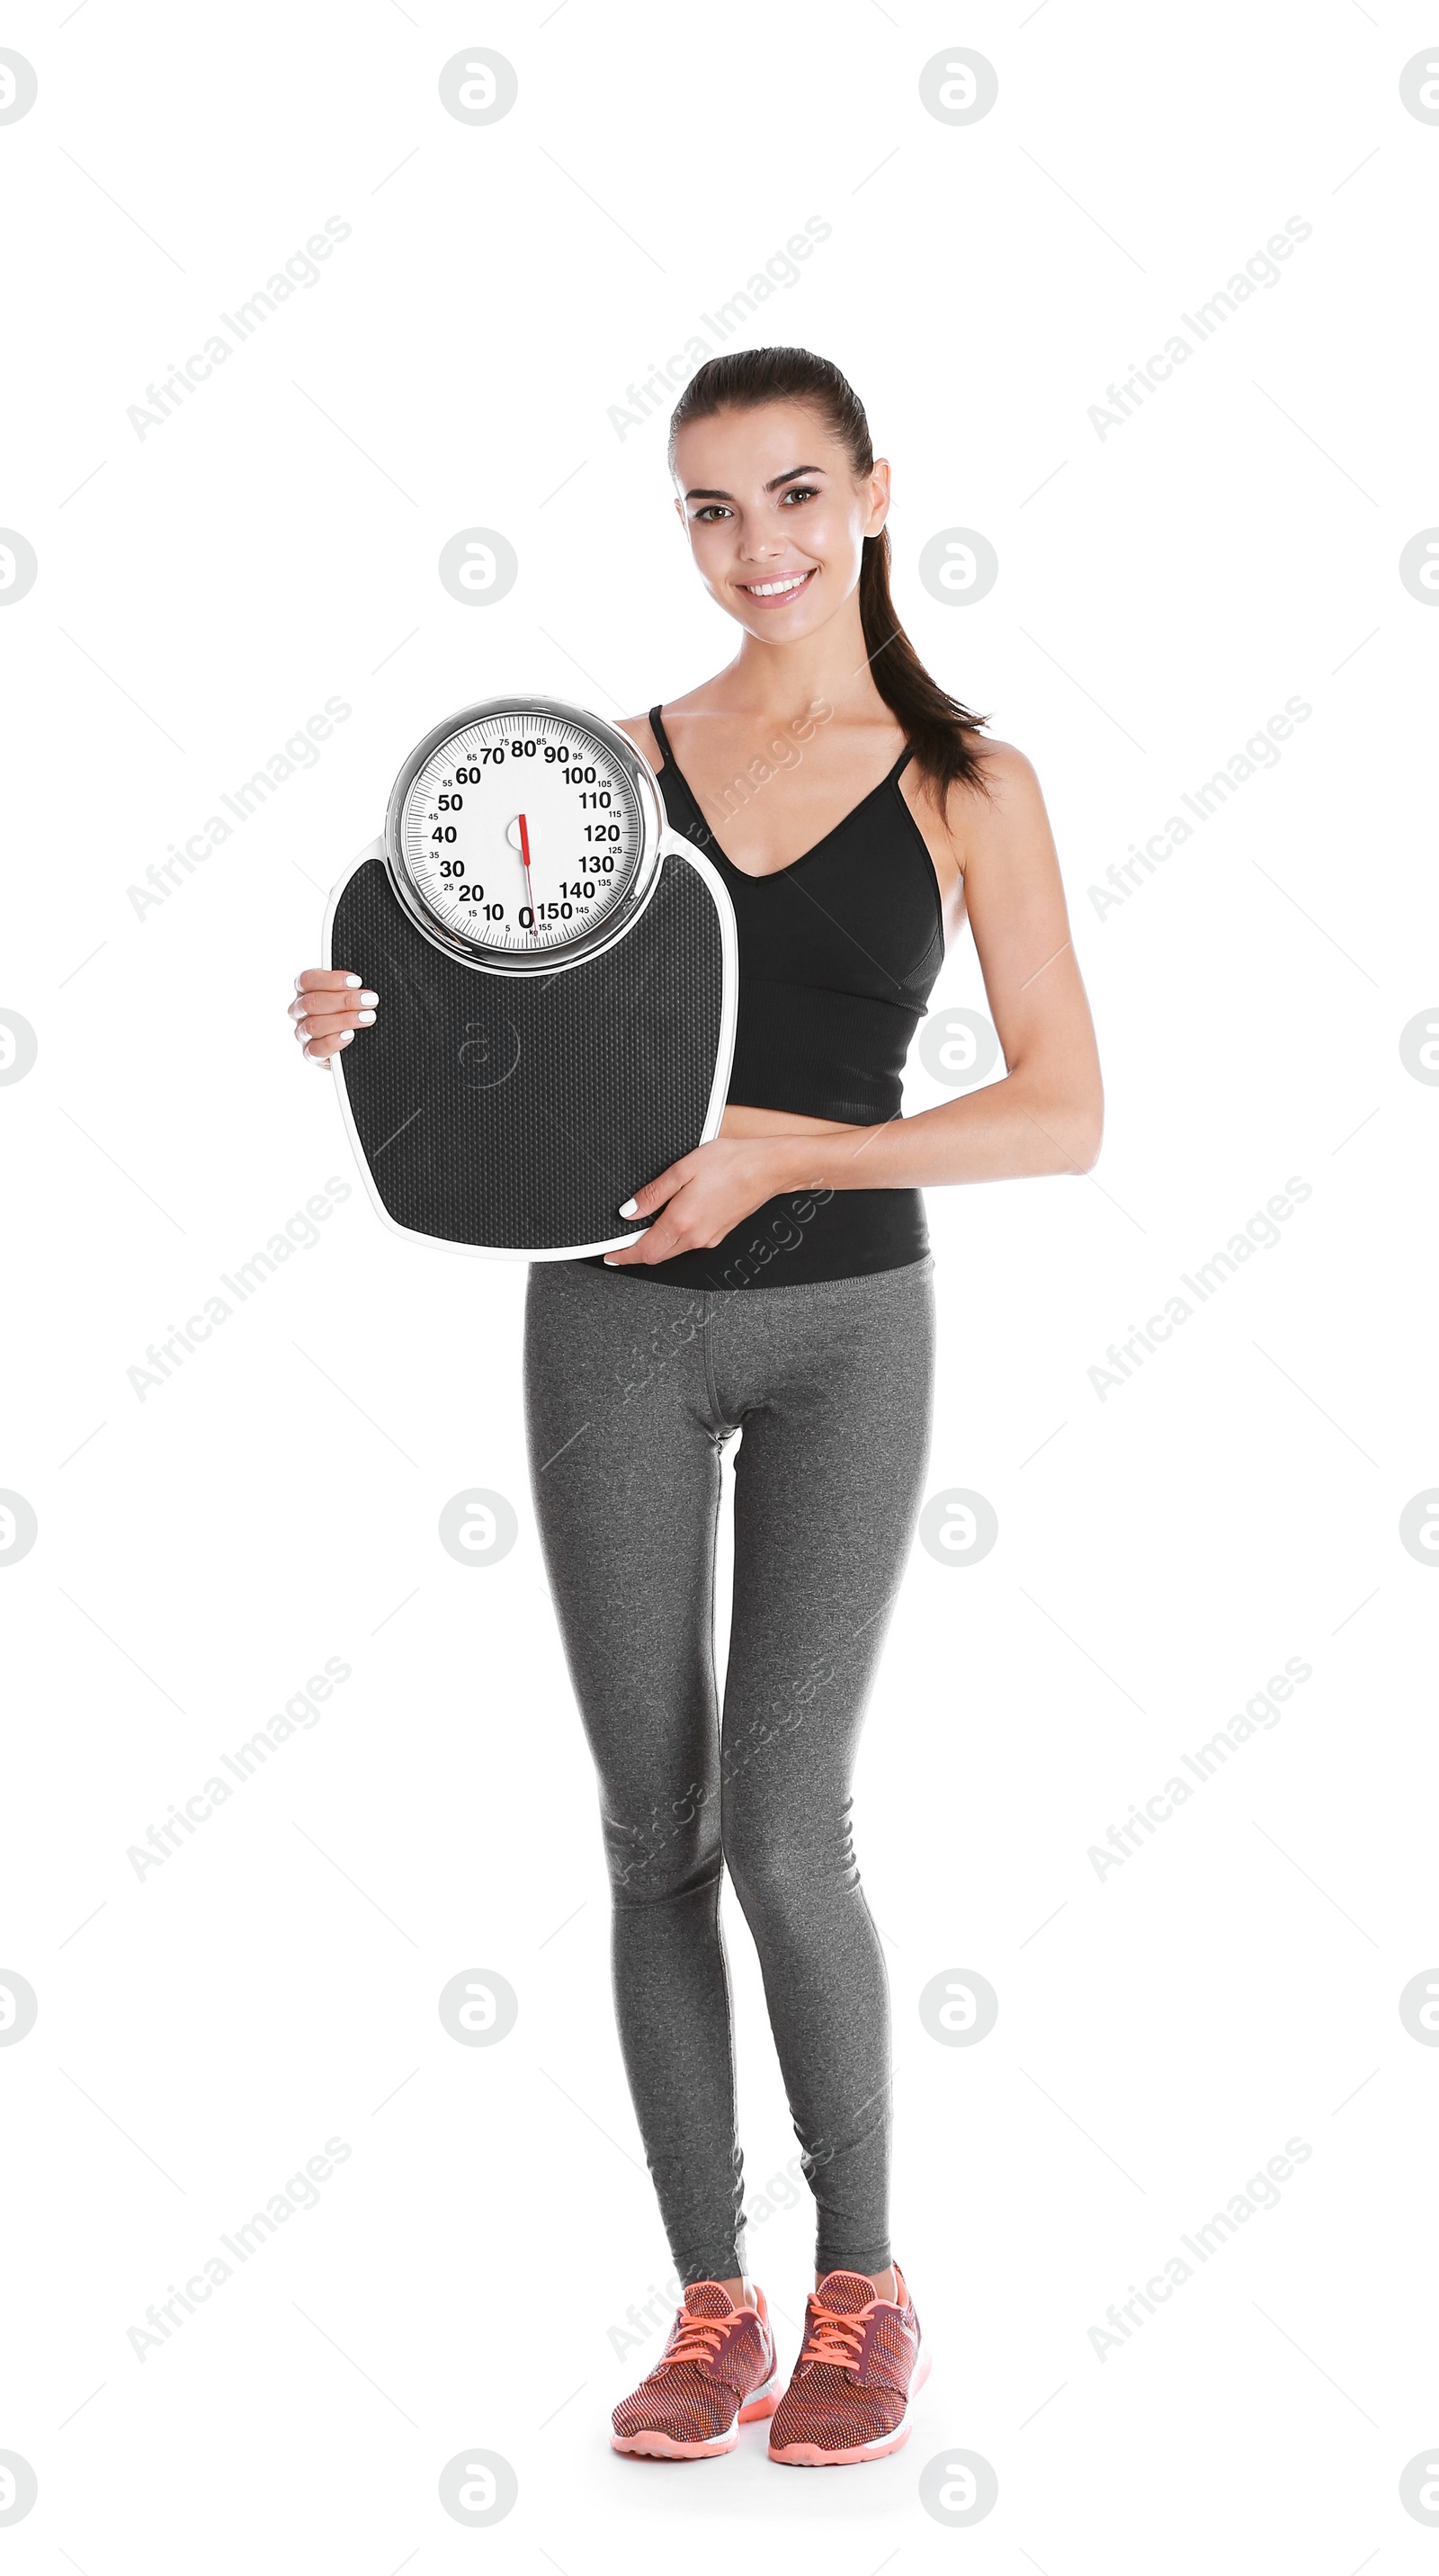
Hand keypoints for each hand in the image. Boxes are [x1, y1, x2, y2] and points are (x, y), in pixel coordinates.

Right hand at [289, 969, 378, 1064]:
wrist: (361, 1043)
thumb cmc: (354, 1010)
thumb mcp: (352, 993)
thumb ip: (350, 985)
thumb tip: (359, 982)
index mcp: (305, 990)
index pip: (307, 980)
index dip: (331, 980)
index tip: (356, 982)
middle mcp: (300, 1011)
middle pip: (311, 1002)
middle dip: (344, 1000)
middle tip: (369, 1000)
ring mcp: (302, 1033)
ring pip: (313, 1025)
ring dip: (343, 1020)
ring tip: (367, 1018)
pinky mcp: (310, 1054)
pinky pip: (315, 1049)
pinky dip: (333, 1042)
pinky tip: (350, 1035)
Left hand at [603, 1137, 795, 1264]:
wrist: (769, 1168)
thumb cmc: (731, 1163)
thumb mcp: (682, 1169)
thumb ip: (653, 1193)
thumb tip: (629, 1212)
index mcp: (681, 1222)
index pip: (644, 1251)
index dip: (623, 1256)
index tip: (610, 1256)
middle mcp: (696, 1237)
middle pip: (657, 1255)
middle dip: (636, 1252)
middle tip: (620, 1243)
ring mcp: (709, 1238)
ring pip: (673, 1251)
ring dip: (656, 1245)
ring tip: (643, 1229)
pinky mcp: (719, 1234)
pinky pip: (689, 1243)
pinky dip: (674, 1239)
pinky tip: (672, 1221)